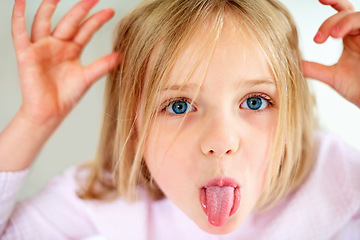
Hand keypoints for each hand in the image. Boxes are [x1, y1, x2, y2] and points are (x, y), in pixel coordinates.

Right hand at [12, 0, 118, 125]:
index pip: (85, 30)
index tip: (110, 11)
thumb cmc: (66, 96)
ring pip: (44, 21)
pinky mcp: (26, 54)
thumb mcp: (87, 78)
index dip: (96, 20)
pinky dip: (18, 17)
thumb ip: (103, 65)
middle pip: (69, 22)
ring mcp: (41, 48)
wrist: (50, 111)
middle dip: (80, 9)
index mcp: (72, 50)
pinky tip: (20, 2)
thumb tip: (121, 56)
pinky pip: (20, 33)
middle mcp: (57, 45)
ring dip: (50, 6)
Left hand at [302, 0, 359, 107]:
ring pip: (356, 15)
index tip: (318, 1)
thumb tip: (293, 64)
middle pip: (346, 10)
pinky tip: (339, 35)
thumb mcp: (332, 76)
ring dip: (339, 22)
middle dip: (331, 12)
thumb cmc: (359, 89)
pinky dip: (351, 24)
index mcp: (350, 38)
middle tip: (318, 37)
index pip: (340, 14)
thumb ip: (313, 69)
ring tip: (325, 38)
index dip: (331, 3)